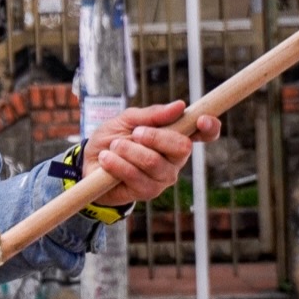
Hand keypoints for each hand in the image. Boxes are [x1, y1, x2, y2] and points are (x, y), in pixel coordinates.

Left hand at [82, 100, 220, 206]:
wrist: (88, 163)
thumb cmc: (111, 139)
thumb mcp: (126, 120)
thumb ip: (150, 114)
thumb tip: (179, 106)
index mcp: (175, 137)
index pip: (204, 134)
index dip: (210, 127)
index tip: (201, 119)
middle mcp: (175, 159)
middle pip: (182, 147)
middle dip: (154, 136)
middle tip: (134, 133)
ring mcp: (163, 177)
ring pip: (154, 162)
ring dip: (128, 150)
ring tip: (114, 146)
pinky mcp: (148, 192)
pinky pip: (136, 177)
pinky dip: (117, 164)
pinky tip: (106, 159)